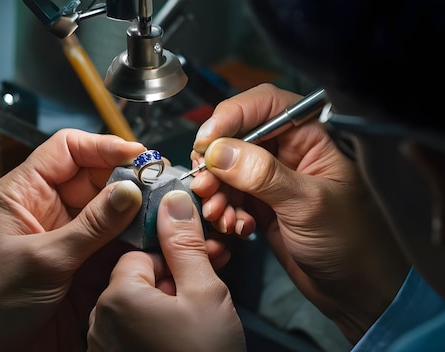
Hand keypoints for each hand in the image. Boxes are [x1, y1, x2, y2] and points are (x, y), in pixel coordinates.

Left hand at [0, 129, 146, 350]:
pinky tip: (157, 240)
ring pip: (111, 211)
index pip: (67, 150)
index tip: (137, 155)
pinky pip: (116, 243)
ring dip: (137, 211)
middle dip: (128, 179)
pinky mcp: (85, 264)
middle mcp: (50, 209)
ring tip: (166, 211)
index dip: (102, 146)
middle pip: (96, 178)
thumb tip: (130, 190)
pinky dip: (136, 241)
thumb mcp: (44, 259)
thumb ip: (91, 226)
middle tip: (162, 184)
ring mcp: (70, 236)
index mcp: (25, 194)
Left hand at [87, 190, 245, 350]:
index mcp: (118, 297)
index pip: (140, 254)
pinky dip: (156, 327)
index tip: (199, 262)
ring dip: (167, 305)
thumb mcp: (204, 294)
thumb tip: (174, 200)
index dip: (174, 257)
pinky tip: (183, 334)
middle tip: (206, 293)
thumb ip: (185, 244)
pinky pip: (132, 330)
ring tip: (200, 319)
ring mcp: (105, 345)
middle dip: (173, 281)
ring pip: (138, 307)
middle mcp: (101, 320)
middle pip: (138, 280)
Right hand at [189, 83, 409, 342]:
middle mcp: (288, 153)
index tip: (207, 141)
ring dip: (216, 192)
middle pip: (237, 137)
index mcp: (310, 139)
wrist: (355, 291)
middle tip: (205, 185)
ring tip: (219, 214)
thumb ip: (263, 175)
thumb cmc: (351, 243)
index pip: (265, 105)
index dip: (232, 116)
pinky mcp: (260, 206)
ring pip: (227, 170)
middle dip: (216, 162)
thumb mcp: (308, 205)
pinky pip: (229, 198)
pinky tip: (235, 227)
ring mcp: (271, 181)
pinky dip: (224, 211)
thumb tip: (219, 150)